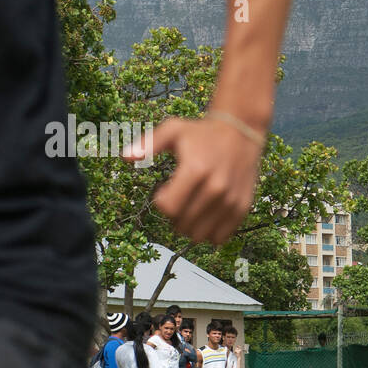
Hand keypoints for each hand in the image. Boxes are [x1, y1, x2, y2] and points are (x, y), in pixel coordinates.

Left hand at [125, 115, 262, 244]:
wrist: (241, 133)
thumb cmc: (202, 133)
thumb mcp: (173, 130)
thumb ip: (147, 144)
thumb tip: (126, 157)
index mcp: (195, 169)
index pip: (168, 207)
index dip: (161, 202)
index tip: (165, 190)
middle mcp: (215, 188)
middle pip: (182, 224)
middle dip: (174, 217)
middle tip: (179, 199)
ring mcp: (230, 200)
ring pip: (200, 235)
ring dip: (190, 227)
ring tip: (192, 209)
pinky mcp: (242, 208)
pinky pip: (220, 237)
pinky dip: (209, 232)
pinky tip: (207, 216)